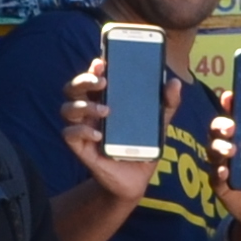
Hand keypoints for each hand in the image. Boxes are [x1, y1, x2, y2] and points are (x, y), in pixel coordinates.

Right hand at [62, 56, 155, 205]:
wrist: (136, 179)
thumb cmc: (143, 145)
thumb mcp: (159, 123)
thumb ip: (167, 103)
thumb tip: (174, 83)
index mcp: (105, 98)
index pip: (93, 76)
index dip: (94, 66)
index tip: (103, 61)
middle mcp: (90, 110)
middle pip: (73, 87)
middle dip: (83, 79)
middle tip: (103, 81)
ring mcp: (83, 128)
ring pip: (67, 108)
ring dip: (83, 105)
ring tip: (106, 110)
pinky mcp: (80, 148)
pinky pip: (69, 134)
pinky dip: (81, 131)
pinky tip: (98, 136)